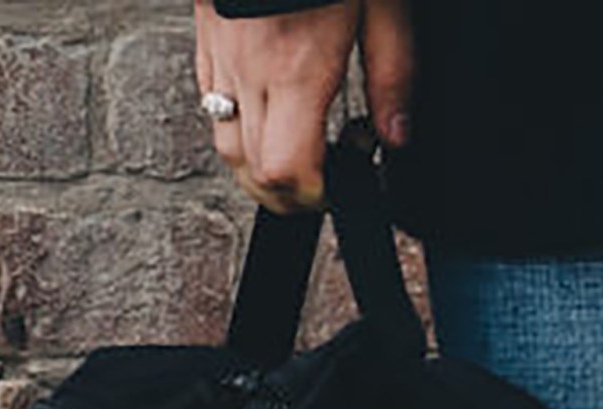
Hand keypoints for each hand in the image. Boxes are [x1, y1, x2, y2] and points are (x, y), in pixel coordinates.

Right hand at [192, 0, 413, 213]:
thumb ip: (393, 75)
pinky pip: (211, 102)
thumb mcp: (383, 6)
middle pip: (252, 172)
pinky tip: (268, 111)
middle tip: (324, 181)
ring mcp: (222, 52)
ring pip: (224, 145)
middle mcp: (251, 68)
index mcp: (297, 67)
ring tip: (297, 152)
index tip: (340, 186)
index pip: (288, 170)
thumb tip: (395, 138)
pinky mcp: (207, 34)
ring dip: (258, 167)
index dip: (315, 196)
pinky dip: (236, 126)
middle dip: (289, 195)